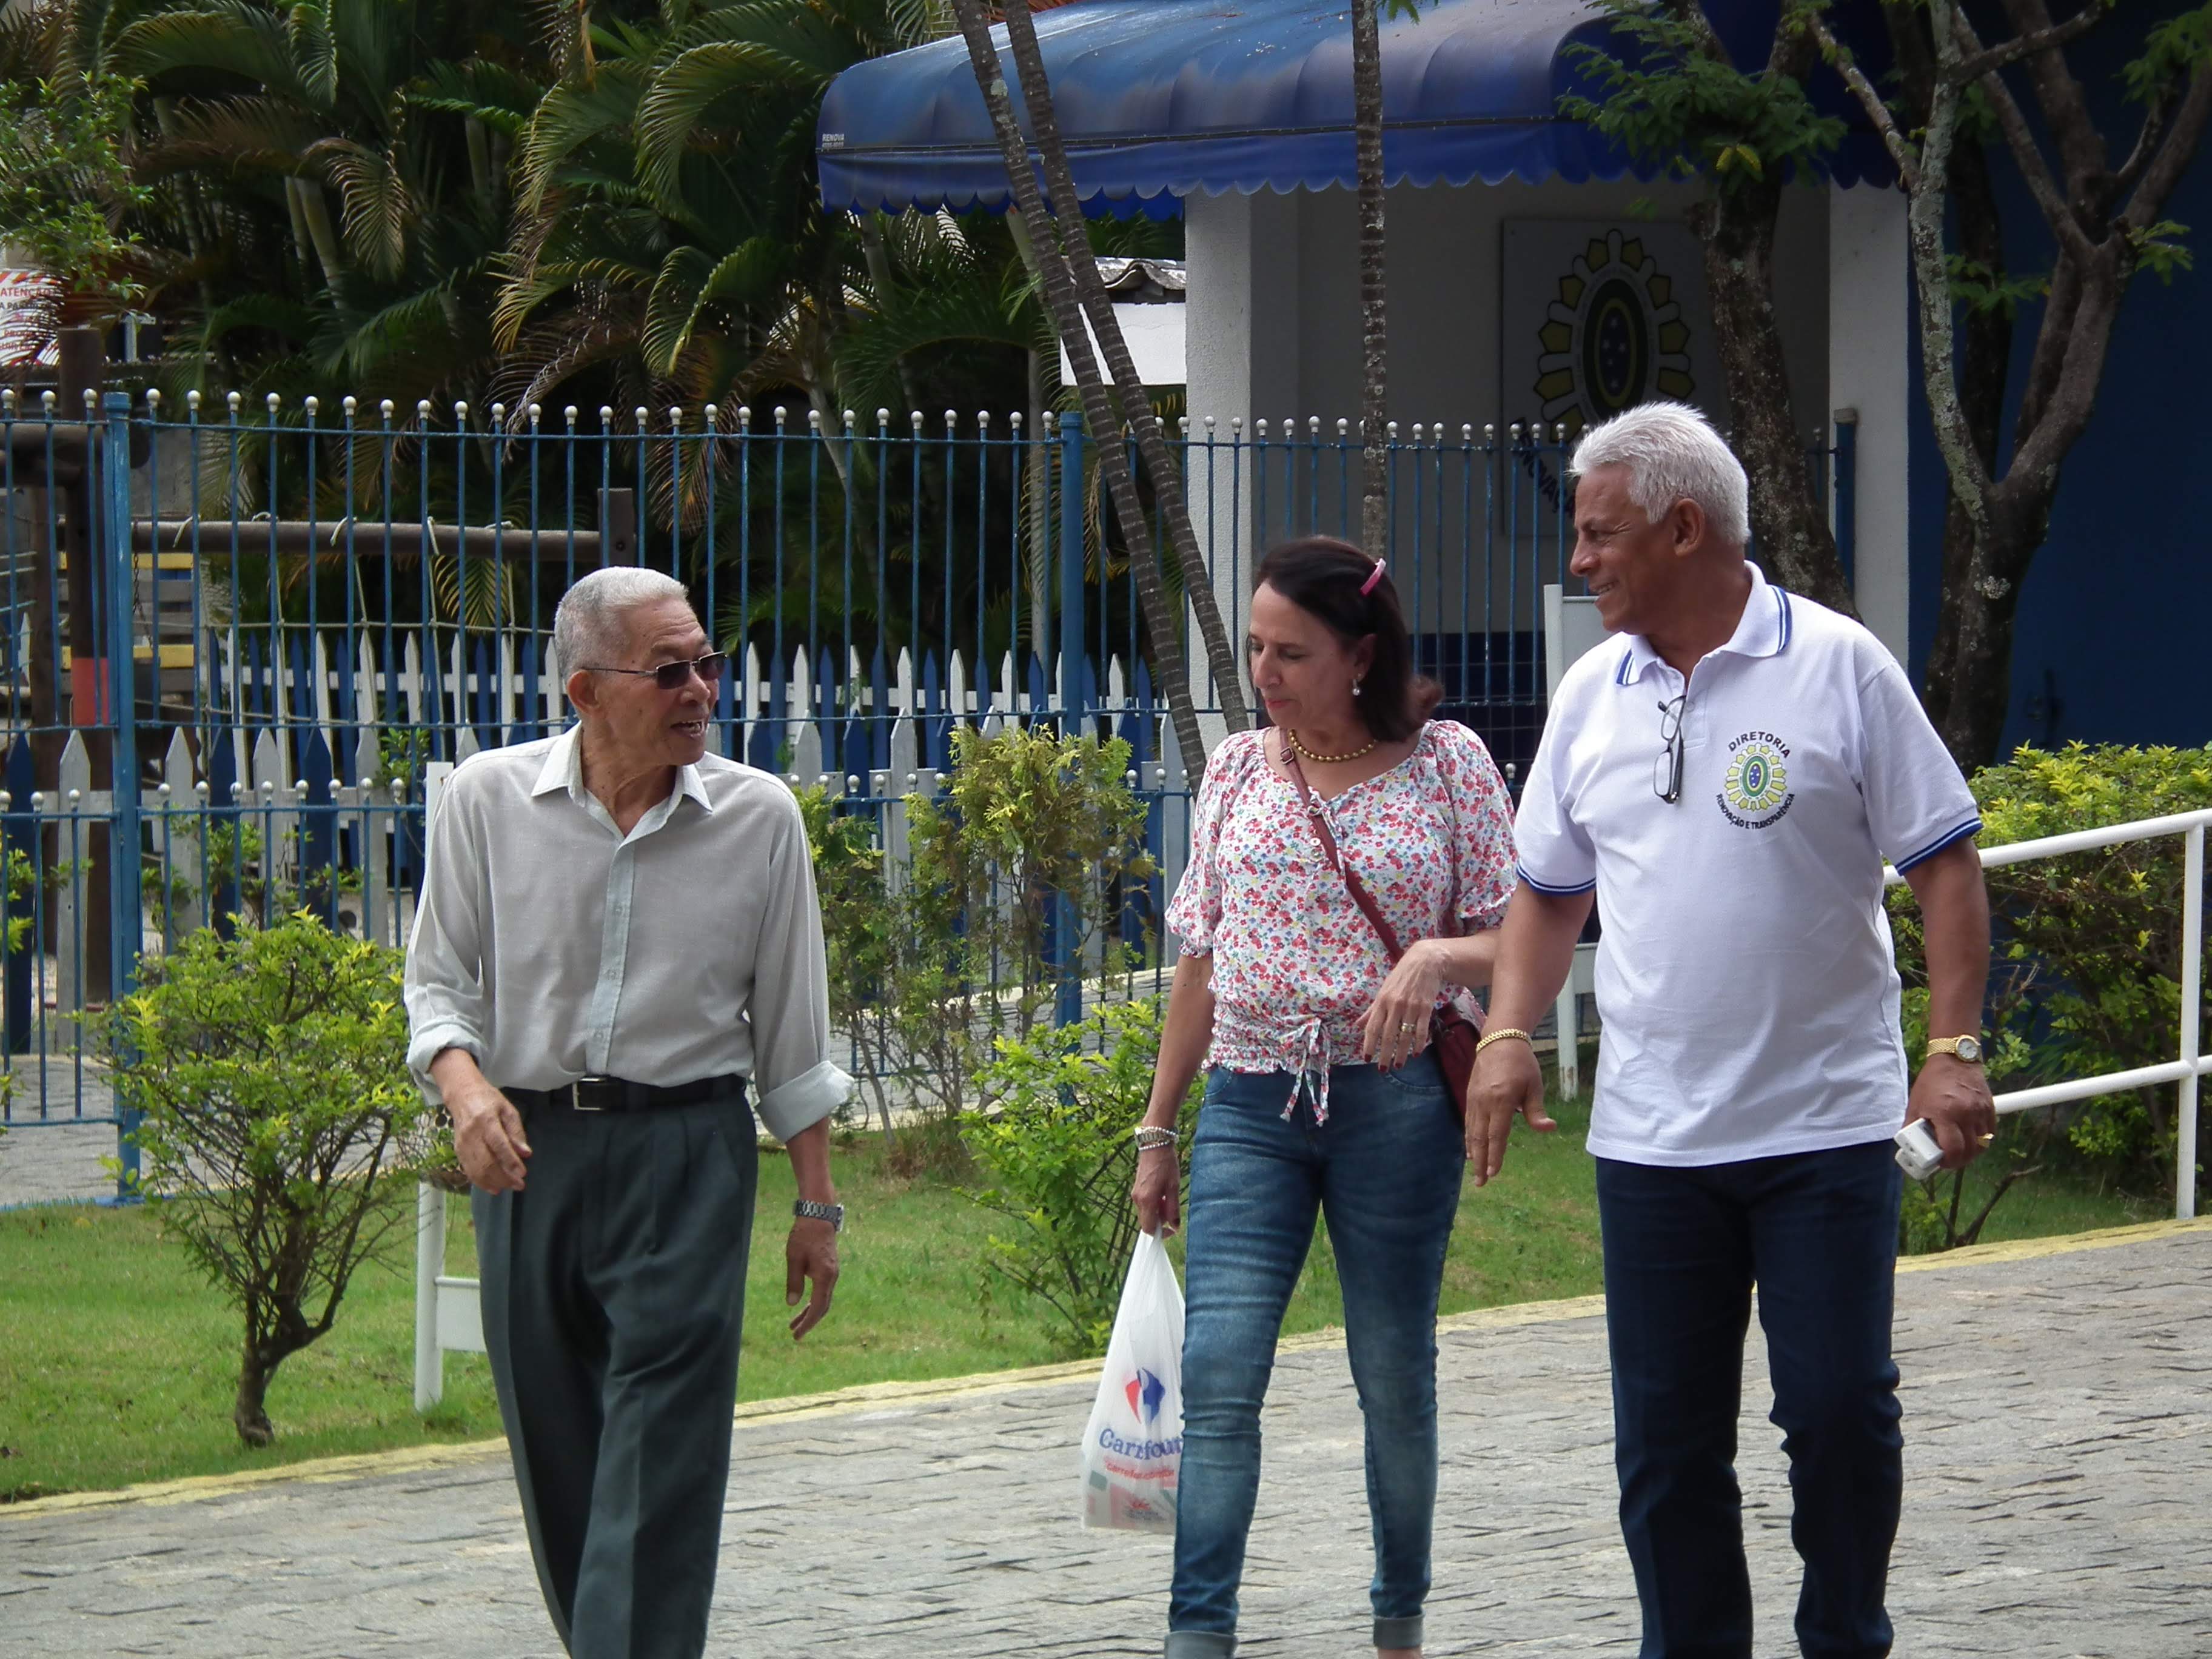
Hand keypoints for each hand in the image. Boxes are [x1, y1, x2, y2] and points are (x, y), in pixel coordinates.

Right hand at [447, 1078, 530, 1192]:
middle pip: (486, 1162)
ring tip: (509, 1187)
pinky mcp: (457, 1151)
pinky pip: (468, 1171)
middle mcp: (471, 1134)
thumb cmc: (489, 1101)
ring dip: (494, 1183)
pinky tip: (494, 1187)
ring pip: (476, 1170)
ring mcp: (462, 1144)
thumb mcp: (508, 1110)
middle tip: (519, 1185)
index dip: (510, 1161)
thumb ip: (517, 1132)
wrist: (462, 1095)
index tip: (522, 1173)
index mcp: (486, 1120)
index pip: (499, 1145)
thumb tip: (525, 1153)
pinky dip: (481, 1182)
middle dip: (504, 1177)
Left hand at [785, 1219, 838, 1338]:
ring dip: (810, 1312)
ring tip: (794, 1323)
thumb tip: (792, 1304)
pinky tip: (803, 1304)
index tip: (797, 1334)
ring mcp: (832, 1273)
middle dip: (809, 1321)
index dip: (808, 1323)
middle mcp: (832, 1278)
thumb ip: (794, 1282)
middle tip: (795, 1334)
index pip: (818, 1308)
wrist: (819, 1216)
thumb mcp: (794, 1259)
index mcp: (825, 1277)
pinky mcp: (829, 1268)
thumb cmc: (804, 1236)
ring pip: (823, 1299)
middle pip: (823, 1307)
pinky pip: (823, 1291)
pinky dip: (813, 1301)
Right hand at [1131, 1142, 1180, 1235]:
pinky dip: (1154, 1204)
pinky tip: (1162, 1193)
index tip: (1172, 1229)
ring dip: (1158, 1212)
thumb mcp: (1173, 1187)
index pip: (1149, 1228)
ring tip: (1169, 1198)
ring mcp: (1135, 1194)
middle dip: (1160, 1221)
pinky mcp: (1136, 1189)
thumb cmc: (1166, 1164)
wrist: (1154, 1144)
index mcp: (1146, 1200)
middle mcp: (1137, 1199)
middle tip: (1173, 1210)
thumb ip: (1173, 1209)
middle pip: (1146, 1221)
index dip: (1161, 1233)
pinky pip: (1144, 1204)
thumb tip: (1175, 1226)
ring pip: (1146, 1213)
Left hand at [1356, 941, 1446, 1069]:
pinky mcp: (1426, 1007)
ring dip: (1401, 1053)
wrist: (1425, 962)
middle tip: (1382, 1070)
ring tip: (1398, 1065)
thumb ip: (1371, 1010)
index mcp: (1381, 1001)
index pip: (1372, 1027)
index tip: (1366, 1059)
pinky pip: (1421, 1029)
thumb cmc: (1401, 977)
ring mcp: (1411, 1007)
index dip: (1368, 1044)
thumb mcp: (1383, 991)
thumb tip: (1357, 1025)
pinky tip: (1416, 1053)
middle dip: (1384, 1054)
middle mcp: (1394, 1005)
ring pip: (1404, 1035)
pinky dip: (1419, 1043)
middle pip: (1387, 1035)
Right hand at [1464, 1037, 1555, 1186]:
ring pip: (1471, 1132)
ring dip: (1474, 1153)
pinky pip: (1468, 1122)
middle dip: (1481, 1162)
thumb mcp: (1535, 1086)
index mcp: (1501, 1100)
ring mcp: (1474, 1099)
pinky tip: (1471, 1150)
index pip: (1497, 1135)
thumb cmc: (1522, 1064)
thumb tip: (1549, 1128)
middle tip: (1480, 1183)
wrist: (1499, 1040)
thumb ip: (1537, 1111)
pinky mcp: (1470, 1096)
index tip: (1494, 1174)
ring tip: (1476, 1171)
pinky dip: (1469, 1138)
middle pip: (1479, 1138)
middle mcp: (1484, 1102)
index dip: (1495, 1155)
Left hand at [1907, 1054, 1996, 1170]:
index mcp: (1945, 1113)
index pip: (1953, 1149)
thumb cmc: (1930, 1083)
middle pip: (1969, 1151)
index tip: (1940, 1162)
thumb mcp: (1915, 1104)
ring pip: (1982, 1145)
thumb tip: (1911, 1148)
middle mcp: (1966, 1114)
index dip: (1947, 1162)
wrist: (1955, 1060)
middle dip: (1958, 1160)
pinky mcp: (1990, 1109)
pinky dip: (1981, 1141)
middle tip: (1949, 1159)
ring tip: (1959, 1150)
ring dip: (1970, 1152)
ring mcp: (1981, 1112)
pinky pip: (1990, 1134)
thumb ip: (1912, 1127)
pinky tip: (1970, 1139)